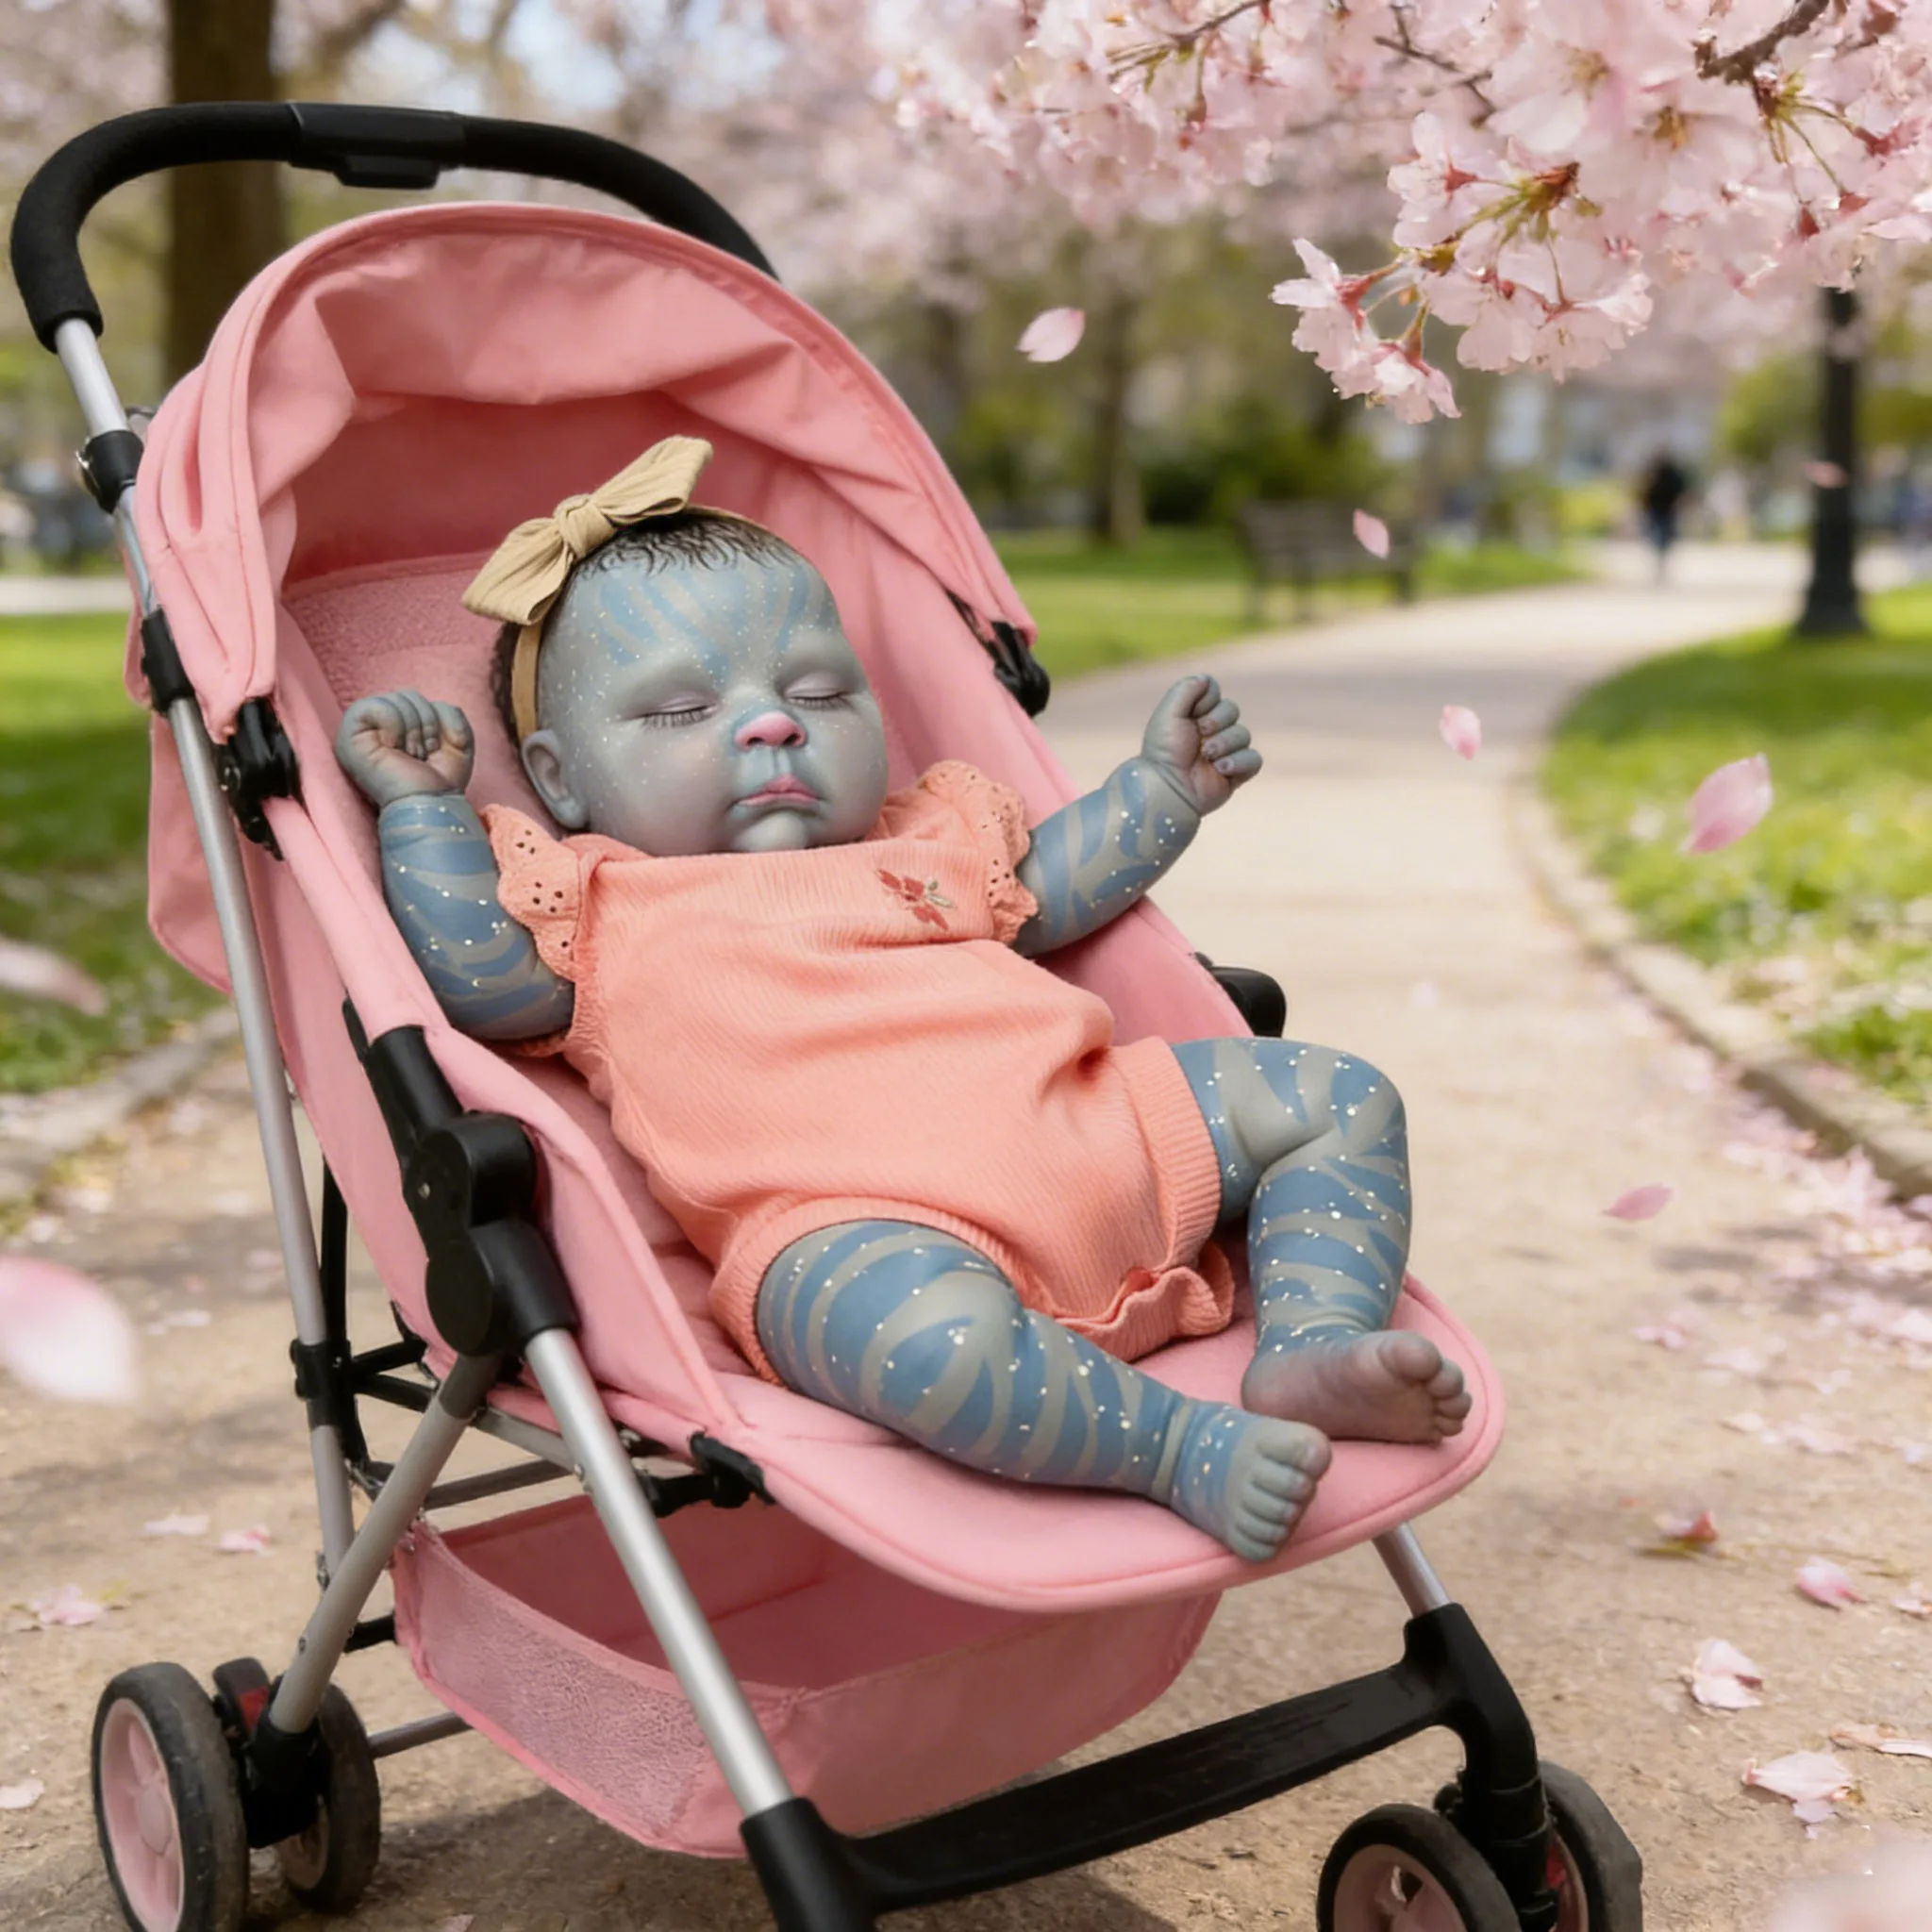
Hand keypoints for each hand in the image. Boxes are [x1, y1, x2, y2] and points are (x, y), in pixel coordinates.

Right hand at [334, 690, 474, 808]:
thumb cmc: (440, 782)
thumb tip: (438, 705)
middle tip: (421, 756)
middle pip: (410, 694)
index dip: (436, 720)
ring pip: (397, 698)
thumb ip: (450, 713)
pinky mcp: (349, 733)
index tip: (433, 752)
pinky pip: (376, 705)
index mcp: (396, 725)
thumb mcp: (457, 741)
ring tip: (410, 756)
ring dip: (414, 730)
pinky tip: (392, 747)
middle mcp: (375, 725)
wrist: (429, 806)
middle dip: (427, 725)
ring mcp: (360, 729)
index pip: (419, 698)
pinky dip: (394, 723)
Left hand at [1140, 674, 1259, 815]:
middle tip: (1199, 737)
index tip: (1191, 716)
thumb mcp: (1169, 714)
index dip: (1205, 702)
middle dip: (1216, 722)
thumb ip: (1186, 689)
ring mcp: (1226, 752)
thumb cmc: (1163, 751)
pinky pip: (1254, 759)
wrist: (1167, 787)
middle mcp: (1212, 731)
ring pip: (1243, 734)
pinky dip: (1239, 762)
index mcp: (1195, 715)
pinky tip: (1221, 770)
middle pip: (1232, 710)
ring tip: (1207, 757)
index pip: (1215, 692)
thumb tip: (1207, 679)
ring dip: (1224, 744)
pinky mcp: (1237, 773)